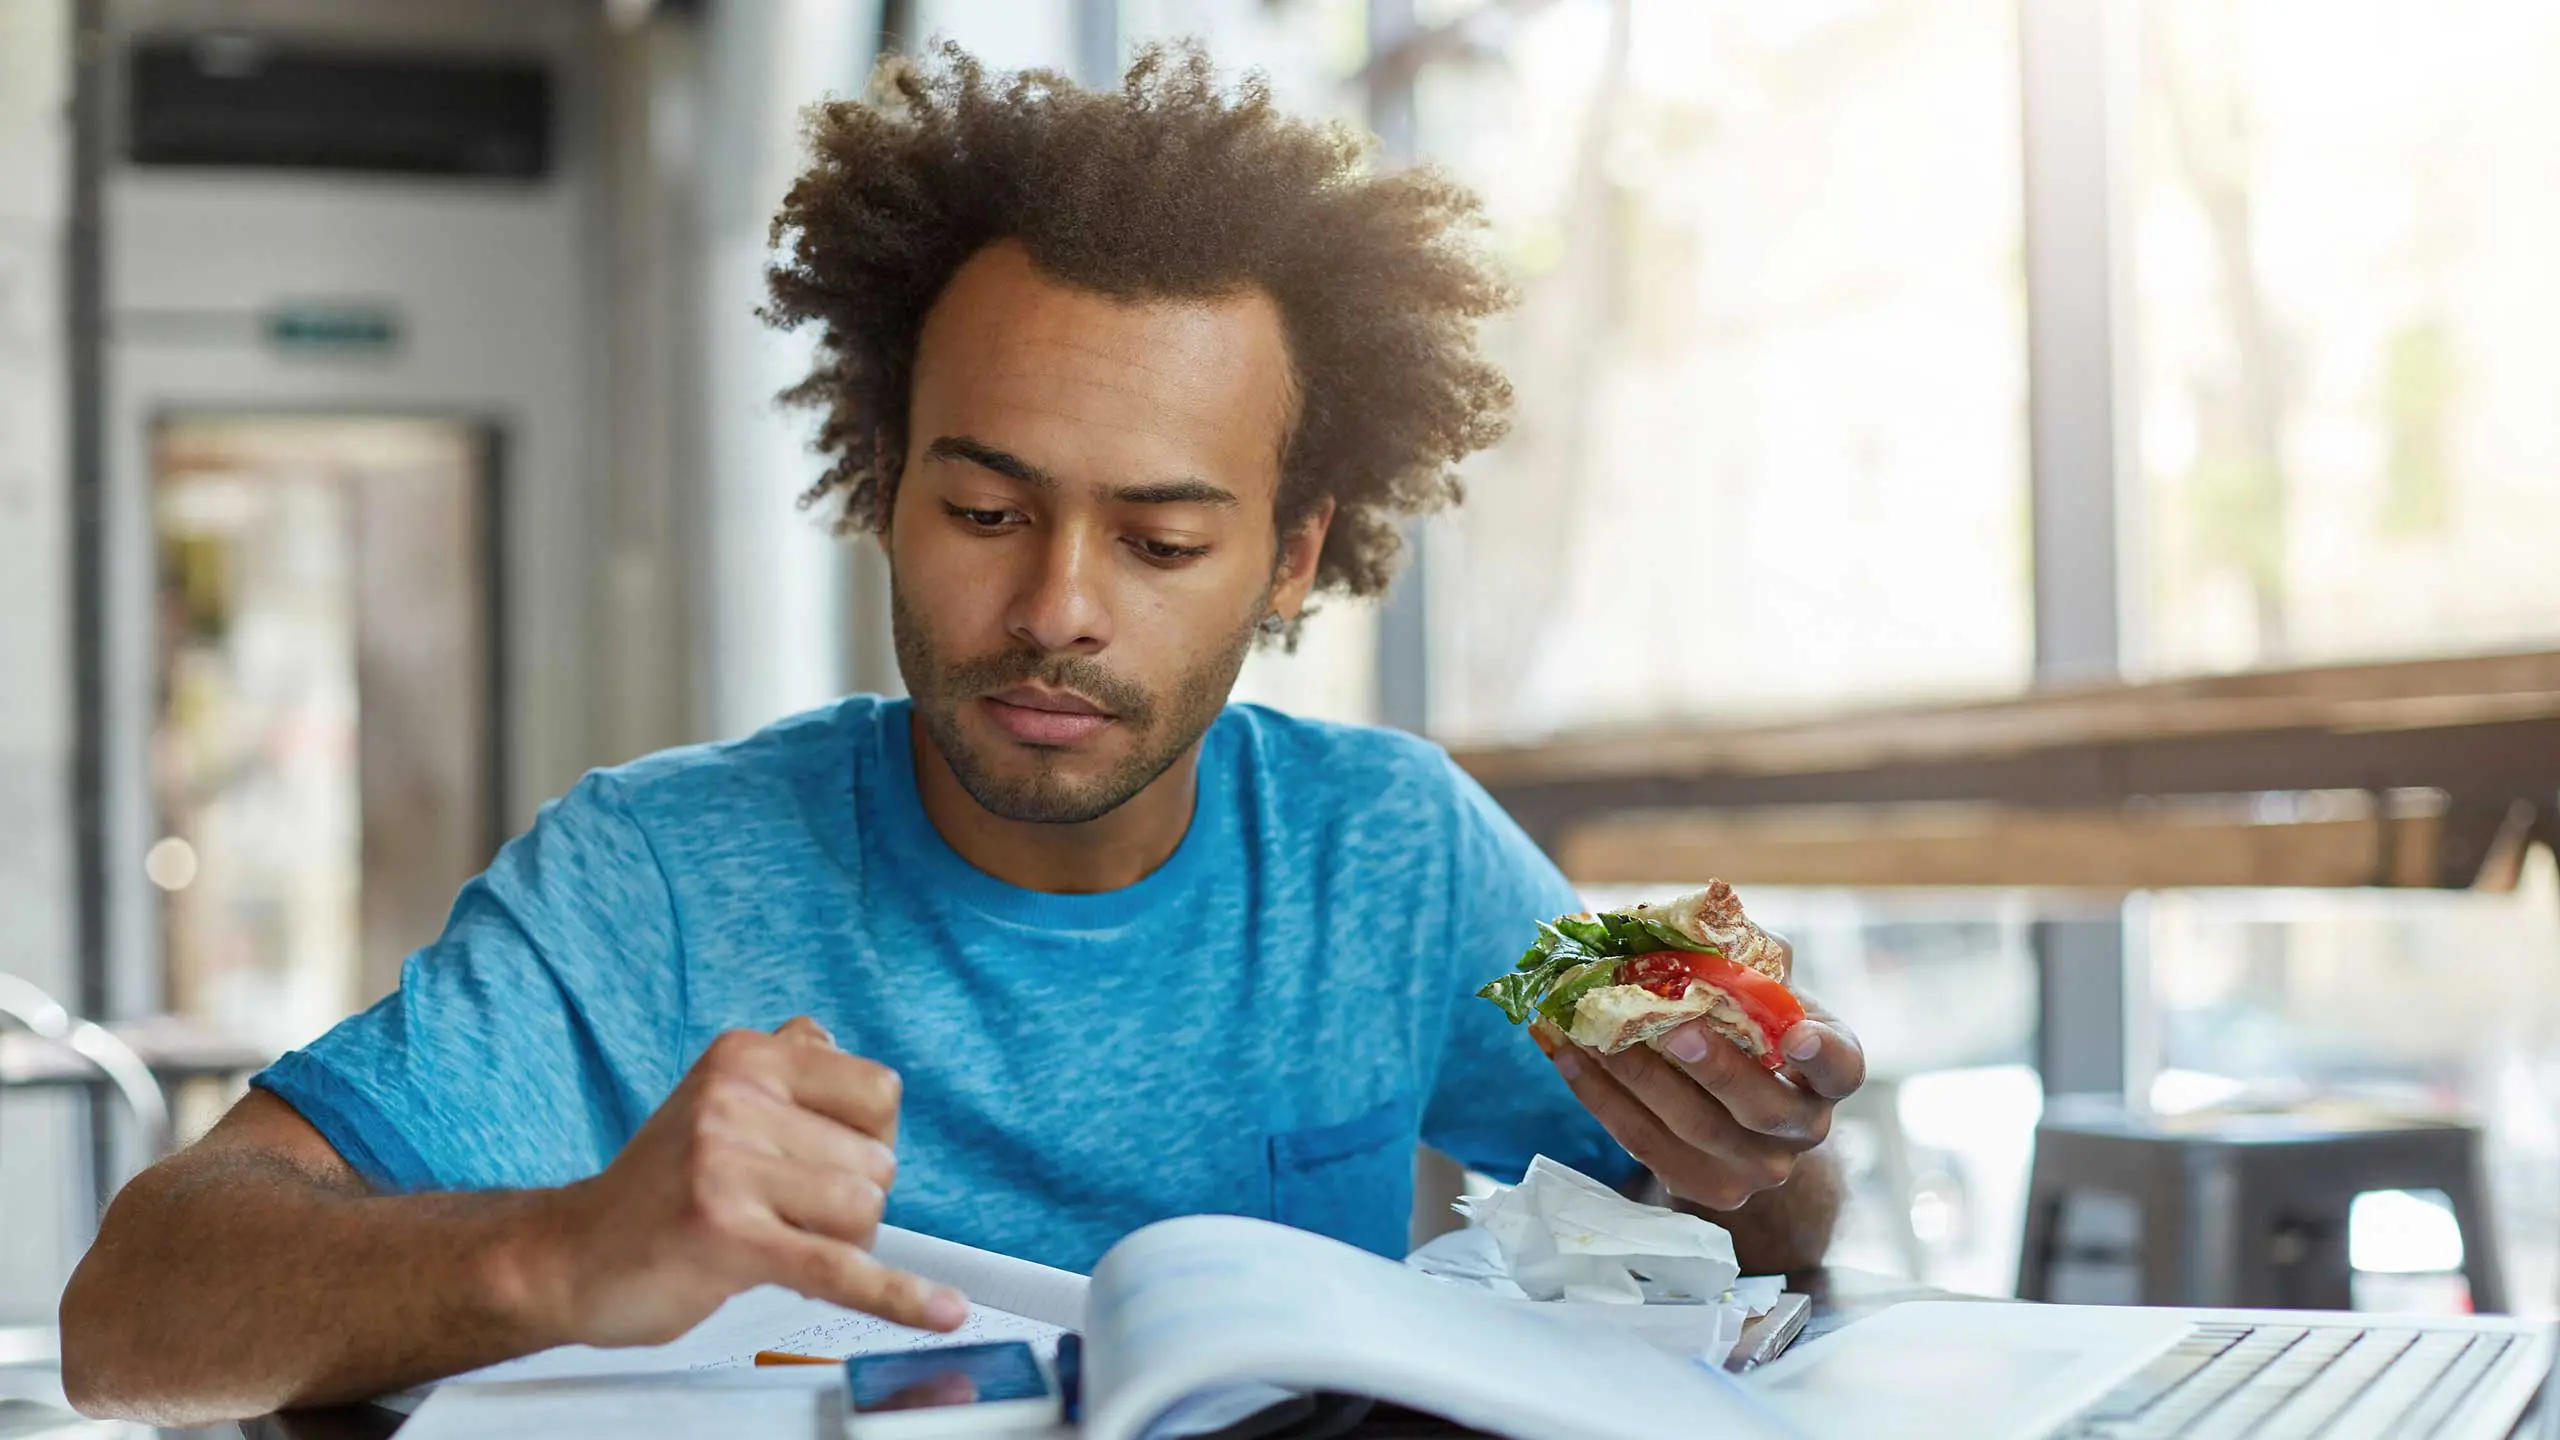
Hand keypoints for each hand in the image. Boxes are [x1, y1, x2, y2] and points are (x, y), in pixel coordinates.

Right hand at [515, 1017, 965, 1346]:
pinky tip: (940, 1311)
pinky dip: (897, 1296)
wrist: (570, 1256)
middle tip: (783, 1214)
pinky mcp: (728, 1236)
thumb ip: (781, 1064)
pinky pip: (837, 1266)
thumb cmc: (659, 1188)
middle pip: (877, 1160)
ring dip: (836, 1245)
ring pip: (862, 1212)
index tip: (824, 1163)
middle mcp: (736, 1098)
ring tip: (775, 1242)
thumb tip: (831, 1039)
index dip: (867, 1141)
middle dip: (848, 1202)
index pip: (878, 1092)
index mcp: (745, 1057)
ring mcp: (728, 1165)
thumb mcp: (714, 1098)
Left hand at [1537, 951, 1864, 1210]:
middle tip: (1671, 1026)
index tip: (1797, 1034)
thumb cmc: (1748, 1031)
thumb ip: (1742, 957)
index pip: (1841, 1066)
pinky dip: (1600, 1097)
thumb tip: (1690, 918)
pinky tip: (1567, 1055)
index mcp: (1828, 1072)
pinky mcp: (1701, 1187)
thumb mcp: (1760, 992)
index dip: (1823, 1054)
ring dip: (1634, 1075)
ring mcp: (1754, 1169)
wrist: (1737, 1114)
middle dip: (1713, 1067)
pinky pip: (1645, 1145)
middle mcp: (1801, 1128)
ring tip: (1590, 1029)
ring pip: (1692, 1128)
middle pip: (1760, 1107)